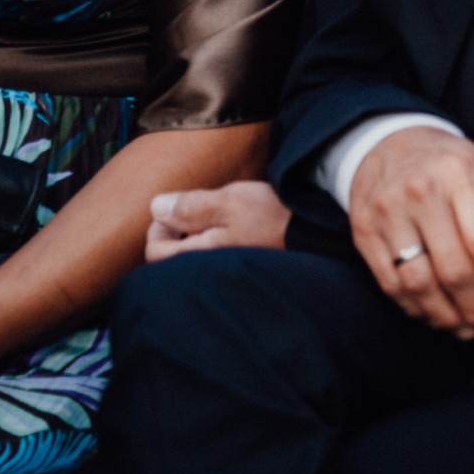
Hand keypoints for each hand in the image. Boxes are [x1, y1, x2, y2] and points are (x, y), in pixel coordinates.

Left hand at [145, 180, 291, 261]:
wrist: (318, 233)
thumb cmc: (274, 217)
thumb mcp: (229, 202)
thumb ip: (189, 206)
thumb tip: (156, 208)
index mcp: (202, 258)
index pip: (155, 253)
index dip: (158, 227)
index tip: (176, 209)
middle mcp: (211, 272)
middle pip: (174, 257)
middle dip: (179, 230)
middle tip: (200, 210)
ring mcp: (228, 271)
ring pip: (196, 255)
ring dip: (200, 233)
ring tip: (221, 216)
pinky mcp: (244, 267)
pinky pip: (216, 256)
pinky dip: (217, 240)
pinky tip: (235, 226)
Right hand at [348, 127, 473, 340]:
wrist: (385, 142)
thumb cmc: (445, 165)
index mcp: (458, 173)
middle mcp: (419, 191)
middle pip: (453, 270)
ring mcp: (386, 212)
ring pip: (419, 284)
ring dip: (448, 317)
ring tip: (468, 329)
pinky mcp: (364, 231)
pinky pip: (391, 284)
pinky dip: (416, 309)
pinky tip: (435, 315)